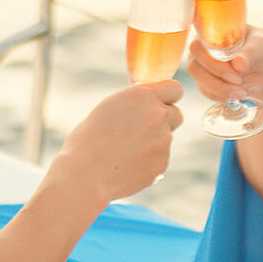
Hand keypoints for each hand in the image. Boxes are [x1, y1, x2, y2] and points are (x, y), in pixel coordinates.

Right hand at [55, 80, 183, 203]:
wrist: (86, 173)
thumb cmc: (89, 138)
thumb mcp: (111, 107)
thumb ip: (136, 104)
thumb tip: (149, 105)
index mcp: (143, 96)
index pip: (174, 88)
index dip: (168, 97)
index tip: (161, 102)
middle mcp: (158, 115)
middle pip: (176, 114)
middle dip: (165, 120)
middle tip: (144, 129)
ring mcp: (163, 141)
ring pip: (166, 138)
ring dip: (153, 142)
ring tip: (125, 151)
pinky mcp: (162, 163)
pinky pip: (160, 158)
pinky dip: (149, 161)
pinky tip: (128, 165)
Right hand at [185, 25, 262, 112]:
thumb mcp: (262, 45)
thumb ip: (250, 52)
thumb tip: (238, 63)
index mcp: (212, 33)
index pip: (198, 46)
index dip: (212, 60)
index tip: (234, 68)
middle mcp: (203, 50)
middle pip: (195, 66)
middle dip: (217, 78)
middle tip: (239, 81)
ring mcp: (204, 68)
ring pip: (201, 82)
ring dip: (221, 90)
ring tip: (243, 91)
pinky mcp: (208, 83)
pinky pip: (208, 93)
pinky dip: (223, 96)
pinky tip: (239, 93)